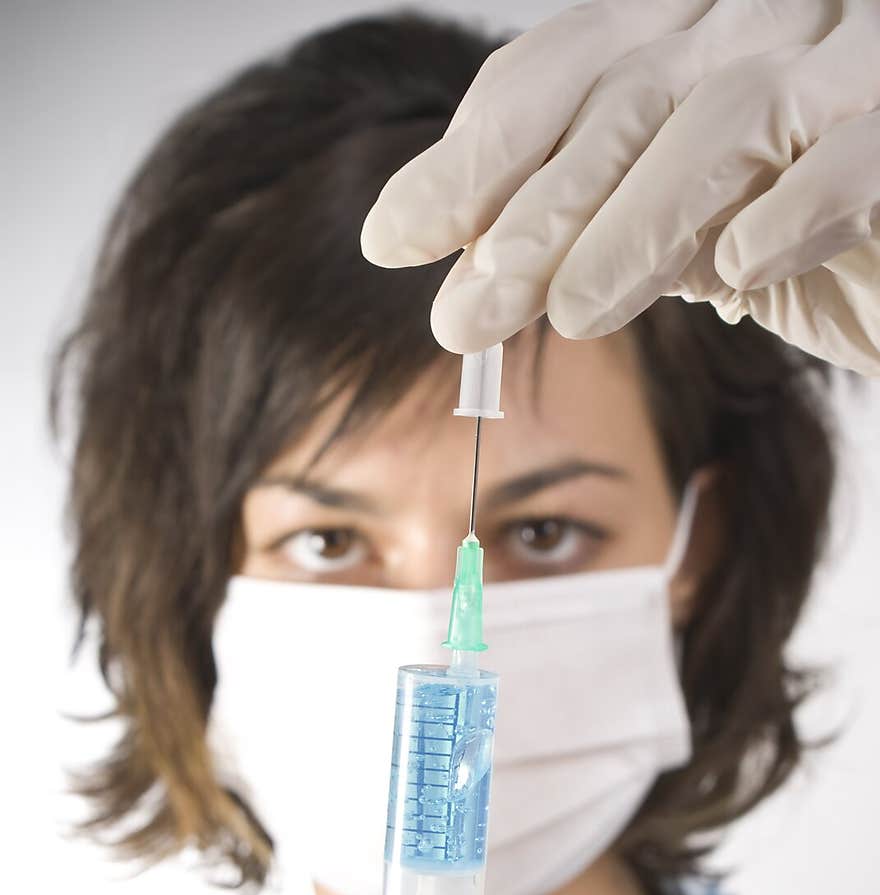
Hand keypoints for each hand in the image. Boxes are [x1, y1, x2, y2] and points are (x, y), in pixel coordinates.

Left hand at [360, 0, 879, 375]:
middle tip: (462, 315)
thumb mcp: (686, 235)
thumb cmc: (818, 244)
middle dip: (530, 213)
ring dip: (632, 227)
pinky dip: (787, 215)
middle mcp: (769, 16)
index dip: (475, 153)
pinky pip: (845, 157)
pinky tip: (735, 276)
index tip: (395, 238)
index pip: (566, 70)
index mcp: (700, 28)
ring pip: (720, 119)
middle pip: (625, 97)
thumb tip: (477, 273)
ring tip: (571, 318)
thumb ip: (598, 229)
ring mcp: (851, 58)